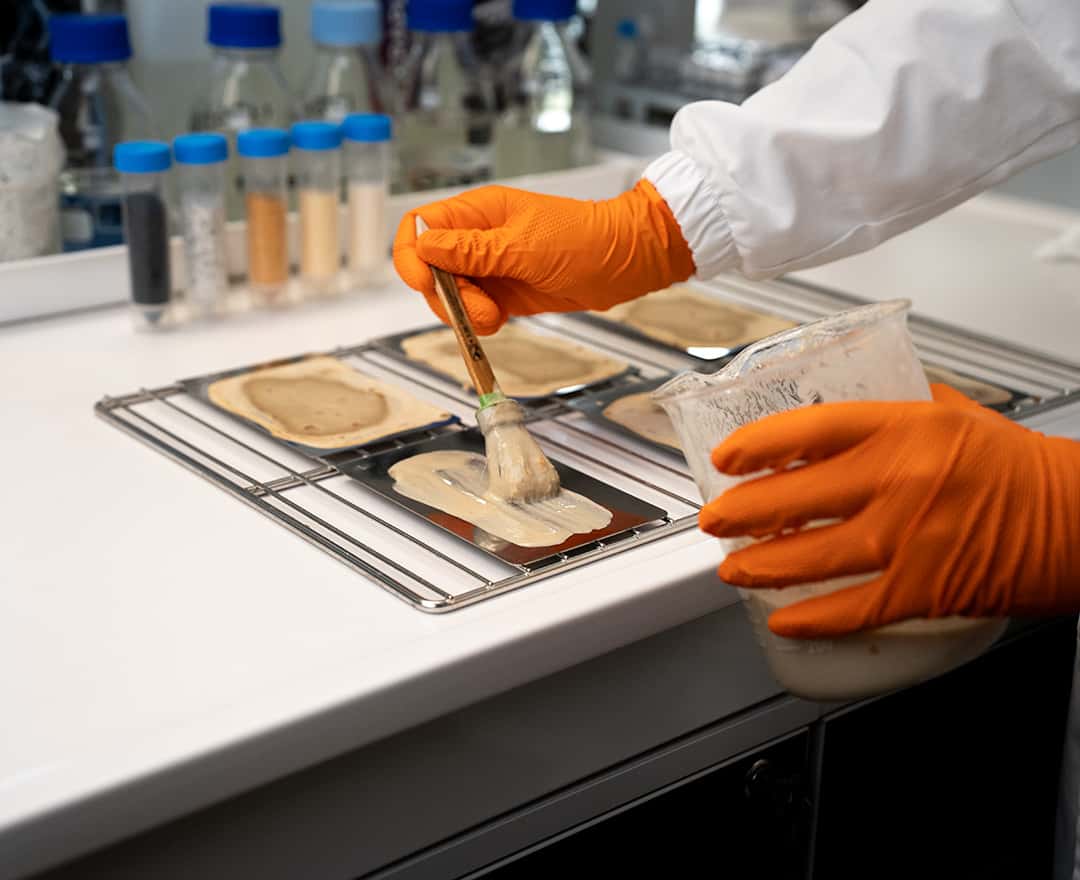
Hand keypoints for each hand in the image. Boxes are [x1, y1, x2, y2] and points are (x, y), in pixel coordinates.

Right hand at [392, 181, 694, 334]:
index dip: (411, 256)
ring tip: (496, 317)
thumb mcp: (524, 246)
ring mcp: (489, 266)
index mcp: (478, 212)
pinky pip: (473, 310)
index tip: (424, 282)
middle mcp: (477, 237)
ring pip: (449, 295)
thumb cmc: (585, 239)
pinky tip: (500, 320)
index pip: (420, 227)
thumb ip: (472, 250)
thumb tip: (425, 246)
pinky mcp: (503, 292)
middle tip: (478, 309)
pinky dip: (478, 322)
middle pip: (429, 269)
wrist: (625, 262)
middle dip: (446, 295)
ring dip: (464, 313)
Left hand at [699, 385, 1079, 638]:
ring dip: (760, 566)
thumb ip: (898, 408)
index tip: (726, 457)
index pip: (809, 428)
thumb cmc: (1024, 467)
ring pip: (811, 557)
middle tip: (714, 520)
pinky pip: (851, 609)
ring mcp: (908, 538)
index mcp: (906, 428)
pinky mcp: (923, 588)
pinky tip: (781, 618)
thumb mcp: (958, 415)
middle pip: (795, 497)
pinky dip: (811, 619)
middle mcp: (900, 479)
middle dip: (741, 513)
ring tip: (732, 568)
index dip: (757, 444)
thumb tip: (846, 410)